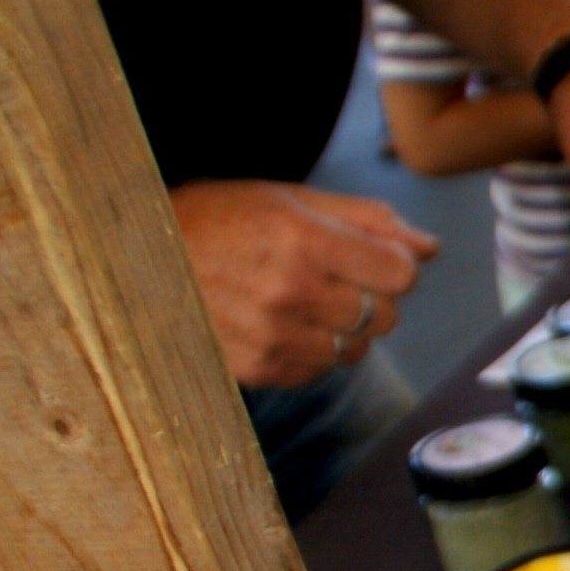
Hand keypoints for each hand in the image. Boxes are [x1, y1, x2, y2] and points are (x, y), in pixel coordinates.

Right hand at [168, 182, 436, 390]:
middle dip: (370, 297)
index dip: (394, 265)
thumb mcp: (291, 199)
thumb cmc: (223, 220)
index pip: (401, 274)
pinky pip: (319, 371)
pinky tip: (277, 322)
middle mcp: (289, 292)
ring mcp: (272, 336)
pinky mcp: (258, 369)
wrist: (138, 257)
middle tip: (329, 276)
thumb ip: (369, 221)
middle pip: (385, 316)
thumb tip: (431, 248)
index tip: (371, 257)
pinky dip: (311, 351)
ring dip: (343, 328)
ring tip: (299, 299)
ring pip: (356, 349)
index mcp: (302, 240)